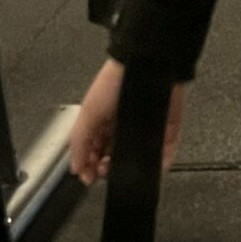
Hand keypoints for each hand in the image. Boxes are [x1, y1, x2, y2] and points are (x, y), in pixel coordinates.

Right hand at [69, 58, 188, 185]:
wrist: (147, 64)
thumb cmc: (116, 80)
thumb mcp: (88, 111)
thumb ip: (78, 141)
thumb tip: (74, 167)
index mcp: (102, 123)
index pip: (92, 153)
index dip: (89, 166)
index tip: (89, 177)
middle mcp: (122, 127)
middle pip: (114, 158)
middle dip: (107, 169)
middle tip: (105, 170)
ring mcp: (144, 129)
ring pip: (137, 158)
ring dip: (131, 168)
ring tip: (123, 168)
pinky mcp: (166, 129)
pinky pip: (165, 151)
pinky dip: (161, 161)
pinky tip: (153, 165)